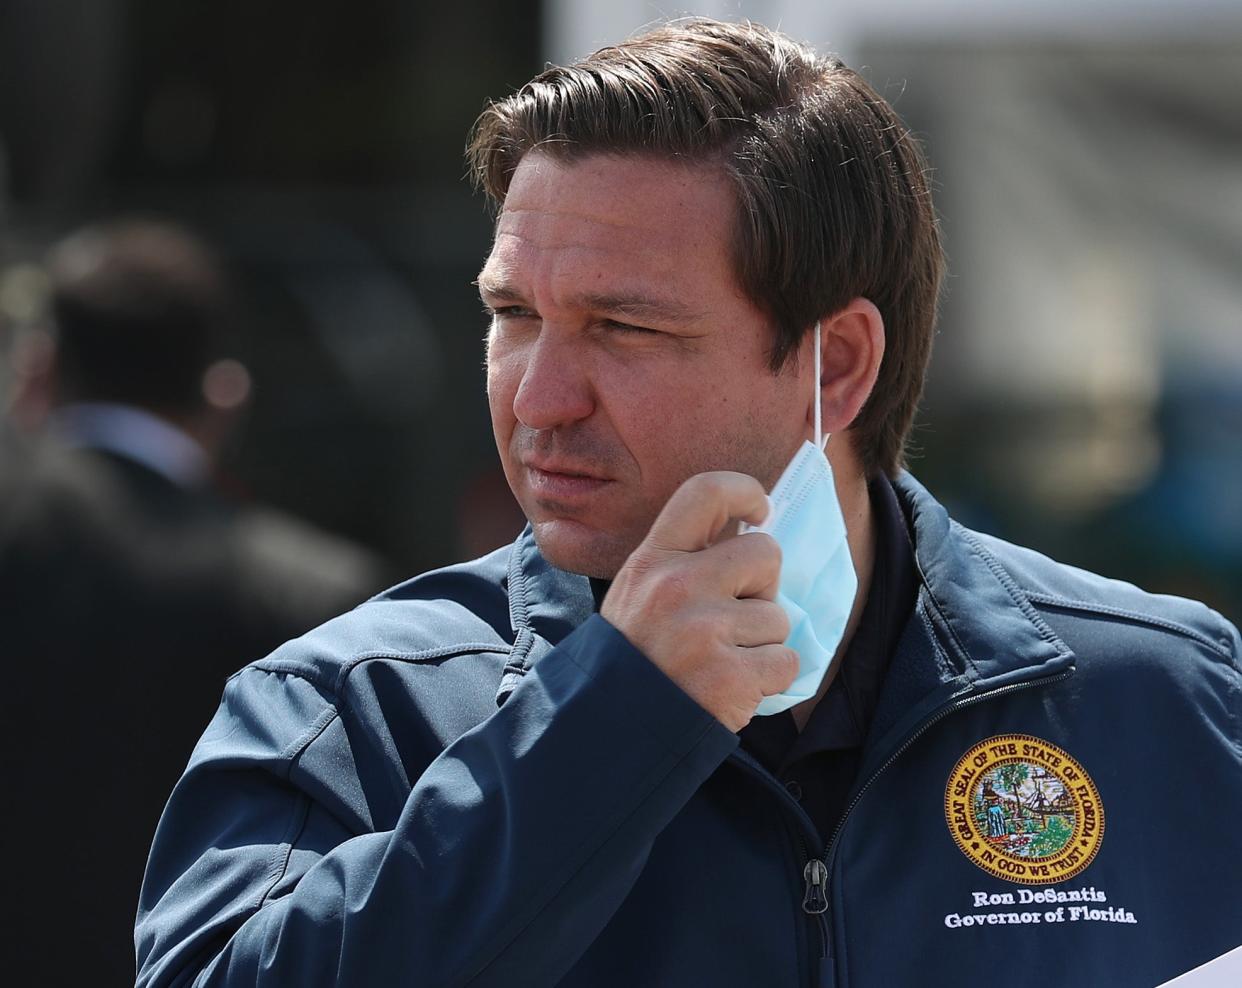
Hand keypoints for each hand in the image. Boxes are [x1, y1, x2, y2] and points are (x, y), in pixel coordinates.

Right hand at [600, 471, 795, 731]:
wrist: (615, 726)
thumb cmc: (637, 654)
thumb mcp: (639, 592)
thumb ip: (685, 560)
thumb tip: (751, 530)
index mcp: (653, 559)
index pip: (707, 492)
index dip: (745, 492)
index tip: (760, 511)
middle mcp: (678, 586)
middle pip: (766, 552)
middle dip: (763, 585)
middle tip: (733, 615)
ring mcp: (705, 632)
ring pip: (778, 616)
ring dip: (761, 640)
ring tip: (721, 658)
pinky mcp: (731, 677)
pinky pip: (786, 661)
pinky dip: (769, 677)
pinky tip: (732, 685)